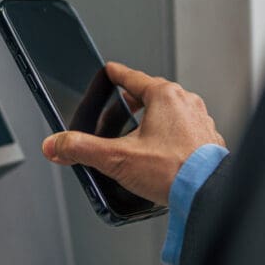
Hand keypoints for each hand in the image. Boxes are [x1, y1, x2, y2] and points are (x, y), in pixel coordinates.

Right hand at [42, 61, 224, 206]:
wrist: (207, 194)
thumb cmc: (173, 172)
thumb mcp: (116, 158)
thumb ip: (82, 149)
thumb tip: (56, 145)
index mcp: (164, 96)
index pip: (132, 77)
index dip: (115, 74)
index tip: (109, 71)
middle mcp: (185, 103)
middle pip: (152, 93)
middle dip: (133, 101)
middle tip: (119, 109)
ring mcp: (200, 120)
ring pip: (171, 111)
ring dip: (154, 118)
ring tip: (139, 134)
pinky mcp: (208, 140)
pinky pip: (185, 128)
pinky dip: (171, 134)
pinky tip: (162, 152)